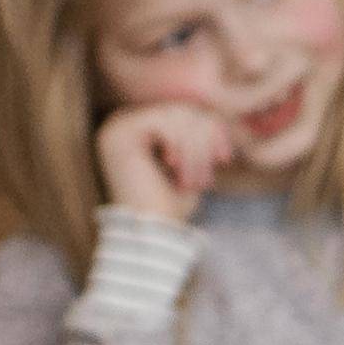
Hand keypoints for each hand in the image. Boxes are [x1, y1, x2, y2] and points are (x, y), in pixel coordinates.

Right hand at [97, 99, 238, 219]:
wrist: (152, 234)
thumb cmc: (170, 206)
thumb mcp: (192, 164)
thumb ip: (199, 136)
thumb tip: (217, 116)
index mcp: (139, 128)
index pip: (183, 112)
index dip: (211, 131)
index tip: (225, 159)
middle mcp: (124, 122)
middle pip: (182, 110)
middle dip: (204, 143)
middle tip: (207, 178)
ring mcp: (118, 125)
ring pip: (178, 115)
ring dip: (196, 151)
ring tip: (195, 182)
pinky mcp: (120, 132)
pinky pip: (166, 121)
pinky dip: (183, 148)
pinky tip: (177, 171)